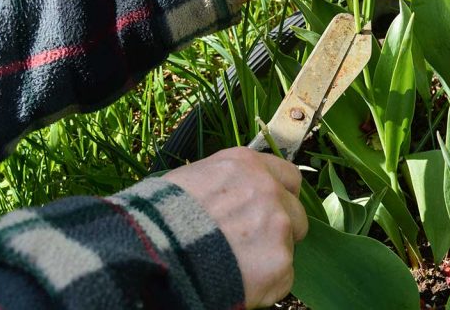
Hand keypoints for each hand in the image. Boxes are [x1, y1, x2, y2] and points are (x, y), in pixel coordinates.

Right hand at [164, 147, 306, 307]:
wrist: (155, 253)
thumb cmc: (160, 217)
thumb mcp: (191, 180)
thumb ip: (225, 183)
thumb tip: (230, 194)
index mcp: (248, 165)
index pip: (288, 176)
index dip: (280, 195)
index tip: (270, 209)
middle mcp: (269, 190)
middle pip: (295, 211)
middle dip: (279, 227)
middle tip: (252, 243)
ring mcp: (278, 226)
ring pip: (288, 245)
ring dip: (270, 255)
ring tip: (236, 264)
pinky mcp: (280, 263)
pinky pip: (282, 277)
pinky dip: (265, 284)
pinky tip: (238, 281)